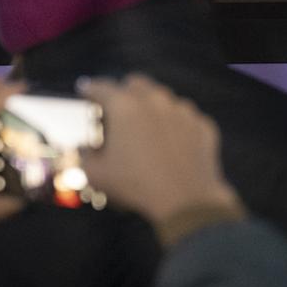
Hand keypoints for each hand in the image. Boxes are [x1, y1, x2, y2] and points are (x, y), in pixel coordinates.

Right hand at [78, 74, 243, 230]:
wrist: (187, 202)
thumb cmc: (136, 186)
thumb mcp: (96, 175)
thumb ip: (84, 157)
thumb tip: (84, 149)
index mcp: (124, 106)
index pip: (100, 87)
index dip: (90, 89)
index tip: (85, 92)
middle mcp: (154, 99)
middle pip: (135, 84)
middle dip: (123, 93)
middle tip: (118, 113)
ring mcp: (182, 110)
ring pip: (163, 99)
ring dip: (152, 108)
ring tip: (147, 130)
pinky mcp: (202, 125)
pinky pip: (185, 118)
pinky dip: (176, 126)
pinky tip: (172, 145)